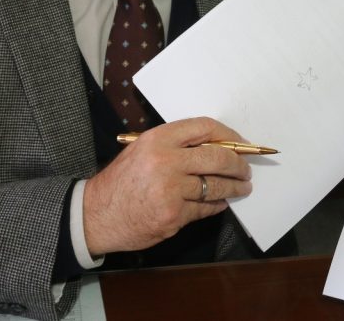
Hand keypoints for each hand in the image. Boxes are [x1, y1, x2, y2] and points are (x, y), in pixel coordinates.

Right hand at [82, 117, 252, 255]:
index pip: (205, 128)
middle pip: (218, 158)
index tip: (241, 144)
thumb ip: (174, 145)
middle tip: (246, 170)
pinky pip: (205, 208)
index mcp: (158, 139)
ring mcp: (171, 189)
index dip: (229, 136)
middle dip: (239, 165)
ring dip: (234, 188)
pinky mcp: (173, 214)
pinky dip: (216, 205)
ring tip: (242, 188)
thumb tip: (215, 147)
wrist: (97, 214)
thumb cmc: (121, 180)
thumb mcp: (141, 149)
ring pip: (216, 186)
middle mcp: (166, 161)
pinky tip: (220, 203)